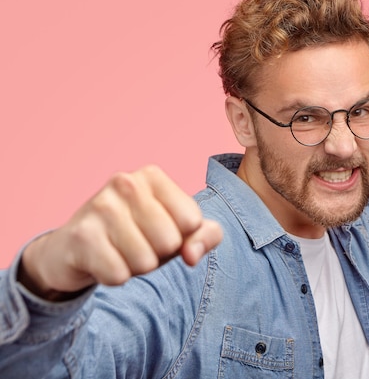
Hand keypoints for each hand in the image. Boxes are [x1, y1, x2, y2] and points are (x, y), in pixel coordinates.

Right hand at [18, 165, 222, 300]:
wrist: (77, 248)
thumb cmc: (137, 235)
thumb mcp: (179, 231)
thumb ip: (206, 236)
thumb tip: (192, 255)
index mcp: (153, 176)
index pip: (192, 221)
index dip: (181, 237)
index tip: (161, 230)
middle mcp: (125, 183)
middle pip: (170, 242)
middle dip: (158, 254)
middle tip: (138, 244)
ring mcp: (100, 206)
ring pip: (145, 261)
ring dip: (136, 267)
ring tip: (120, 251)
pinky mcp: (81, 235)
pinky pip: (119, 275)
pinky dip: (115, 277)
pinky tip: (102, 261)